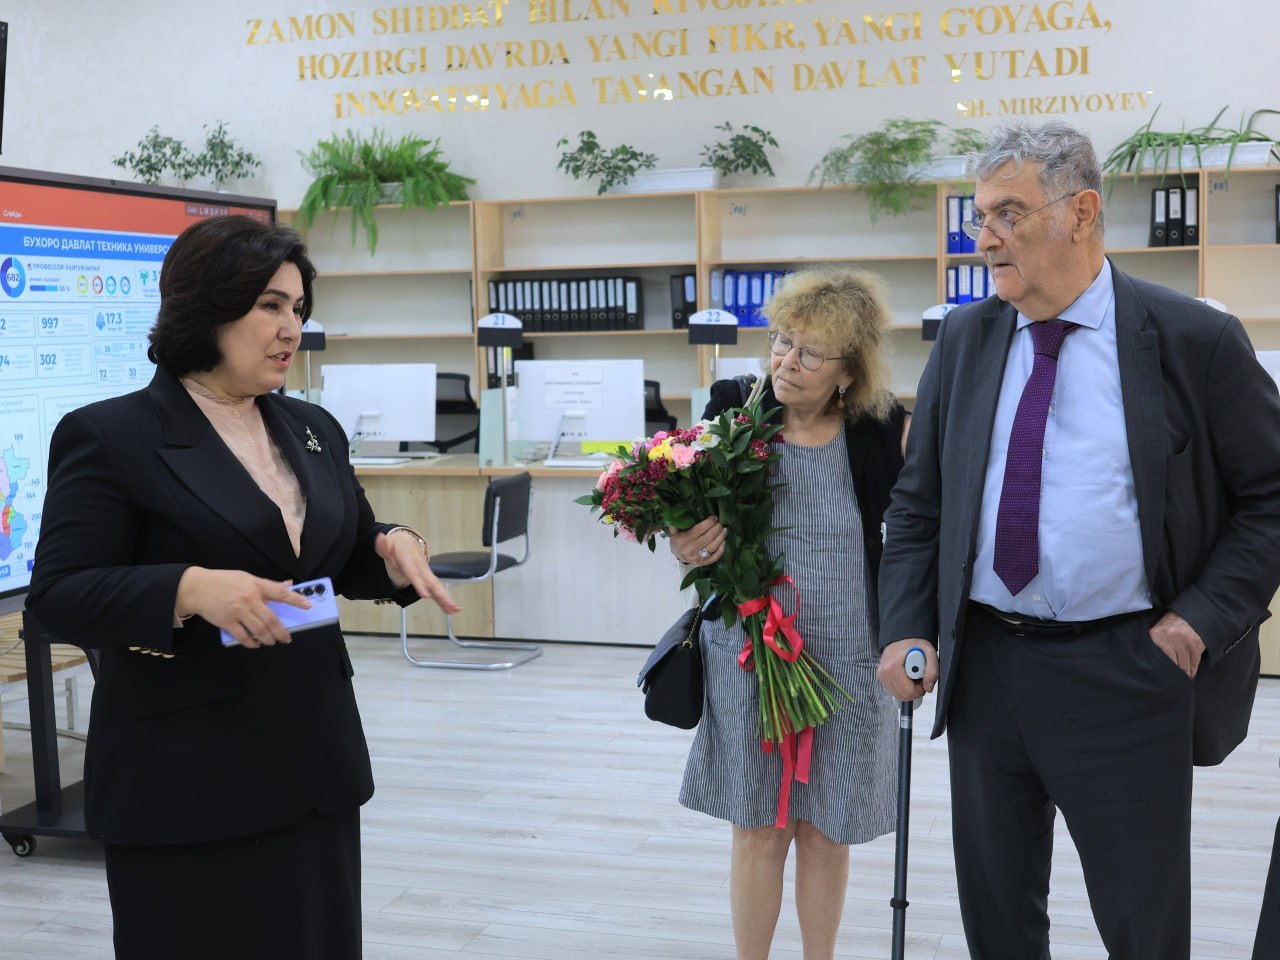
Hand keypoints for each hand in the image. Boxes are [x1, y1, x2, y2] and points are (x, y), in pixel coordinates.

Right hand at [176, 567, 309, 648]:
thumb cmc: (223, 581)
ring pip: (259, 630)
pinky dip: (251, 642)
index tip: (307, 605)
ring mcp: (238, 611)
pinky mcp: (227, 622)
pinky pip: (243, 636)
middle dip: (281, 632)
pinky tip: (256, 644)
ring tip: (272, 642)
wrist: (197, 587)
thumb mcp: (246, 577)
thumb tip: (287, 585)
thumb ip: (266, 584)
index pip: (280, 593)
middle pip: (271, 619)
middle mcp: (249, 599)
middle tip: (287, 639)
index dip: (296, 599)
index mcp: (256, 585)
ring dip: (268, 639)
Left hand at [374, 531, 461, 614]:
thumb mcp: (387, 545)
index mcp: (410, 562)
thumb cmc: (397, 547)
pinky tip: (452, 608)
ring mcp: (426, 574)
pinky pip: (437, 590)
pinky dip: (445, 599)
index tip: (426, 595)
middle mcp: (421, 568)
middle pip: (432, 582)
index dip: (420, 584)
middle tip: (449, 604)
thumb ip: (384, 545)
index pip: (415, 574)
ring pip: (437, 587)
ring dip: (446, 598)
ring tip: (454, 609)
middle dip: (441, 594)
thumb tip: (380, 539)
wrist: (406, 543)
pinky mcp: (428, 579)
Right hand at [669, 517, 726, 566]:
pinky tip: (723, 542)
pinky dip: (721, 549)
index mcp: (683, 540)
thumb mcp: (674, 531)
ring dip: (721, 537)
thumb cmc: (677, 541)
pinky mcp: (703, 563)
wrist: (677, 556)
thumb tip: (682, 510)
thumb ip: (677, 522)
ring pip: (713, 546)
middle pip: (708, 537)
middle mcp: (690, 550)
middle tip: (720, 523)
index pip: (699, 529)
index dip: (709, 522)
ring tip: (724, 530)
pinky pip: (715, 557)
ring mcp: (697, 558)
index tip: (714, 517)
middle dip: (717, 528)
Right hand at [877, 638, 937, 700]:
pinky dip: (902, 687)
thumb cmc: (914, 644)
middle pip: (902, 696)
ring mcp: (881, 675)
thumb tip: (928, 687)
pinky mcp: (881, 677)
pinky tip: (905, 677)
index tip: (922, 678)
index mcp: (893, 667)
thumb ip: (932, 671)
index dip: (920, 688)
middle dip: (914, 690)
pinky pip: (894, 691)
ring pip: (898, 695)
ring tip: (912, 676)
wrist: (902, 638)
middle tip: (918, 677)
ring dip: (908, 689)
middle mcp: (884, 672)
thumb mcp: (930, 653)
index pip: (908, 692)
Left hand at [1149, 611, 1205, 677]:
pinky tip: (1190, 673)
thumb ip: (1158, 646)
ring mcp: (1183, 642)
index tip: (1163, 677)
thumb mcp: (1159, 631)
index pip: (1158, 659)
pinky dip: (1192, 669)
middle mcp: (1169, 638)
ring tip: (1183, 678)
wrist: (1190, 612)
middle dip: (1173, 673)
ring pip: (1184, 666)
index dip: (1162, 670)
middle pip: (1171, 664)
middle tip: (1173, 680)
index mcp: (1156, 636)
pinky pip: (1194, 663)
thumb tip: (1158, 666)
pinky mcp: (1195, 645)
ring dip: (1184, 673)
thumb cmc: (1172, 623)